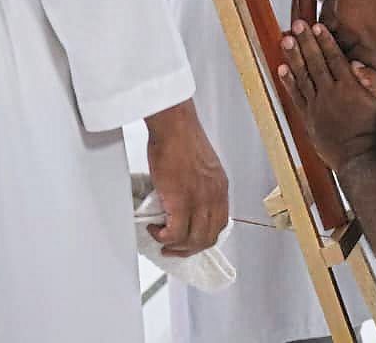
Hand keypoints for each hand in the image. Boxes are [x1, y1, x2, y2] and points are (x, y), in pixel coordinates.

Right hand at [145, 100, 228, 256]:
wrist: (174, 126)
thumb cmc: (181, 138)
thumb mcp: (198, 166)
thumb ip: (197, 185)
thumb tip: (182, 201)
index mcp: (220, 188)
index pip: (220, 223)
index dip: (204, 236)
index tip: (189, 240)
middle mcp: (215, 196)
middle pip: (209, 237)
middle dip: (189, 249)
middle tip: (172, 248)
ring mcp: (200, 199)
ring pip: (194, 239)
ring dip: (176, 246)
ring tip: (161, 239)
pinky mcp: (182, 200)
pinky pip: (176, 233)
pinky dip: (164, 237)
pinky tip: (155, 230)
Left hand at [277, 21, 375, 170]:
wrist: (358, 159)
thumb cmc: (372, 132)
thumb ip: (371, 81)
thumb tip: (357, 64)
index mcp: (349, 88)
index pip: (335, 59)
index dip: (325, 41)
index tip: (317, 27)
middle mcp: (330, 94)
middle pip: (316, 63)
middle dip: (306, 42)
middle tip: (297, 26)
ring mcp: (317, 105)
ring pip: (303, 76)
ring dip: (293, 57)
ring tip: (286, 41)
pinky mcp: (308, 117)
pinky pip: (295, 96)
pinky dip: (288, 82)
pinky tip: (282, 69)